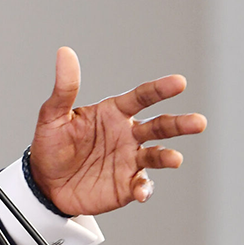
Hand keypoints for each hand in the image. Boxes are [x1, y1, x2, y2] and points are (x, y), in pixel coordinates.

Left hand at [28, 47, 205, 216]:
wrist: (45, 183)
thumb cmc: (50, 144)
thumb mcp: (53, 115)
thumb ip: (65, 87)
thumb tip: (65, 52)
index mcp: (113, 113)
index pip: (141, 97)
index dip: (160, 89)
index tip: (179, 82)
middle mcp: (127, 135)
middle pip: (159, 126)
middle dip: (179, 124)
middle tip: (199, 122)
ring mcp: (129, 160)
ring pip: (157, 155)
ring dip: (167, 156)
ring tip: (174, 159)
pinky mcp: (126, 185)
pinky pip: (142, 185)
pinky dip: (145, 188)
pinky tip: (140, 191)